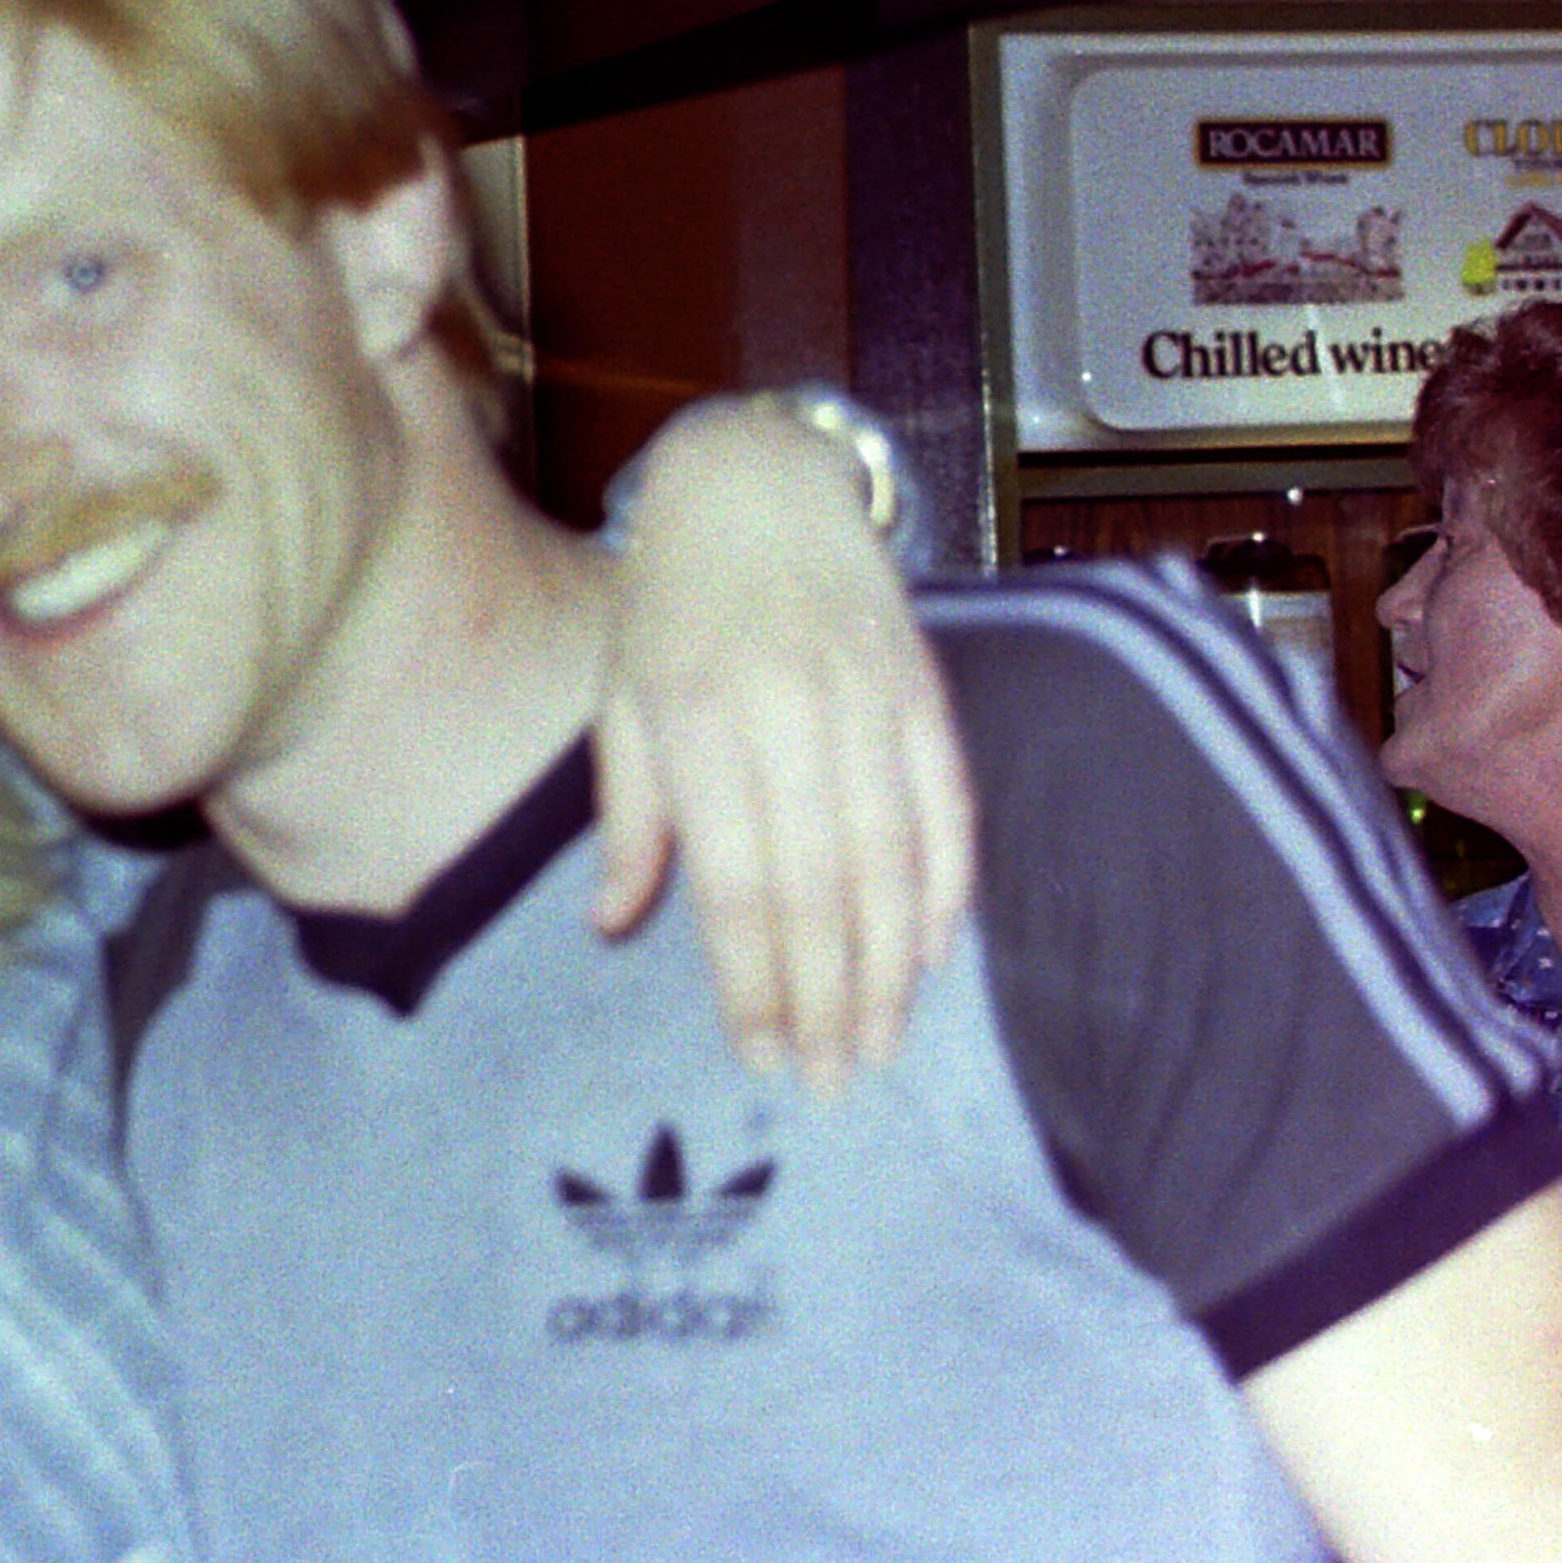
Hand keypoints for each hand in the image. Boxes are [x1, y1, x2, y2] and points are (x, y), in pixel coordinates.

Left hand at [590, 395, 974, 1088]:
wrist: (756, 481)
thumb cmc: (669, 604)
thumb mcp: (619, 699)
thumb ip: (629, 818)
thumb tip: (613, 928)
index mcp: (698, 723)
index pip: (736, 887)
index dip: (754, 983)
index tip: (761, 1055)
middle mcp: (788, 715)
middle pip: (820, 891)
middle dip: (828, 999)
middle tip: (833, 1082)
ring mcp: (866, 699)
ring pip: (890, 860)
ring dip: (889, 967)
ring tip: (881, 1044)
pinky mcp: (924, 687)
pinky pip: (947, 803)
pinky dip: (947, 885)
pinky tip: (931, 953)